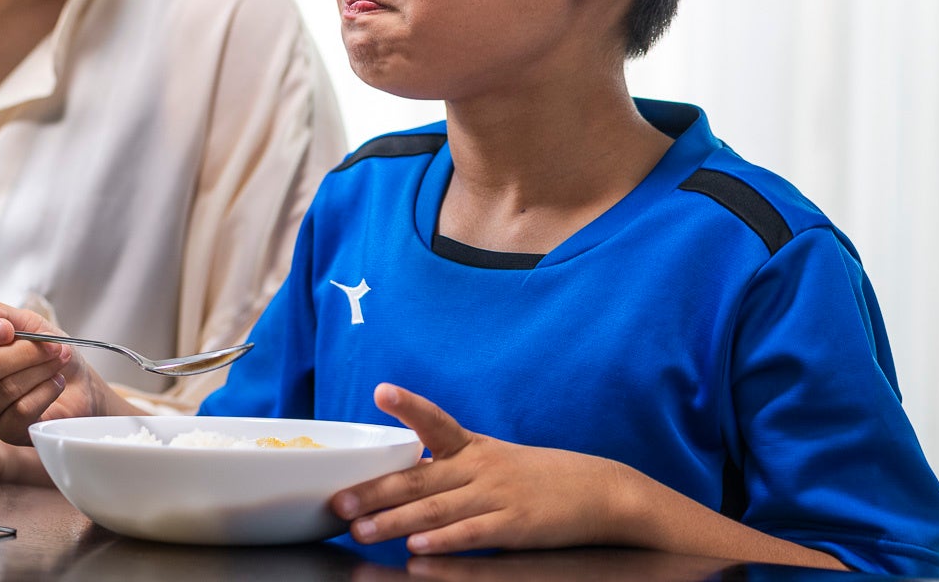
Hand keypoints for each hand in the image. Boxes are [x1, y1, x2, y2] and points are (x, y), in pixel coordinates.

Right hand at [0, 300, 131, 445]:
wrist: (80, 384)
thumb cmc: (48, 352)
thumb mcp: (28, 323)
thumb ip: (1, 314)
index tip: (7, 329)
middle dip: (22, 352)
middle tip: (50, 344)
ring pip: (5, 388)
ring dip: (40, 368)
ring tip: (59, 359)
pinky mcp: (6, 432)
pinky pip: (22, 409)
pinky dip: (46, 390)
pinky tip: (56, 382)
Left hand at [331, 383, 628, 554]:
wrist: (600, 493)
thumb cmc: (539, 479)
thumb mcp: (492, 461)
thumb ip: (449, 470)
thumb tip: (398, 480)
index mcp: (471, 447)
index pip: (435, 421)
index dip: (407, 405)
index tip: (381, 390)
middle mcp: (479, 467)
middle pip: (417, 477)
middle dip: (373, 490)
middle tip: (338, 502)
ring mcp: (497, 495)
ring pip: (435, 509)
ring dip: (394, 522)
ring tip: (360, 532)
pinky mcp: (515, 525)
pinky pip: (472, 534)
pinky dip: (443, 541)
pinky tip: (418, 549)